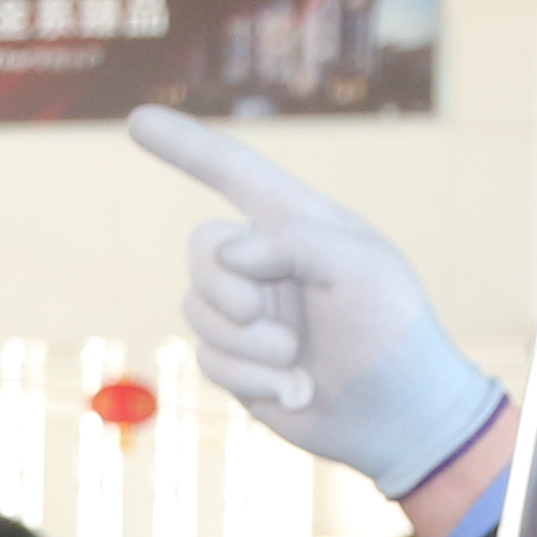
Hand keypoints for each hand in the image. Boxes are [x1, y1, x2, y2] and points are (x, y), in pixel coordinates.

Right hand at [127, 107, 506, 493]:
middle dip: (227, 289)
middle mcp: (266, 260)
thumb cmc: (393, 332)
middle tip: (274, 323)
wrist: (400, 417)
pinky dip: (250, 379)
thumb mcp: (362, 269)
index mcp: (298, 221)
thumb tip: (228, 255)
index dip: (185, 146)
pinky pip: (207, 358)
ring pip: (196, 310)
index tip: (137, 120)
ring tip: (298, 361)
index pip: (233, 171)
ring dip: (248, 345)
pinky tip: (296, 391)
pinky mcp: (238, 361)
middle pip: (200, 249)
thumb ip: (295, 242)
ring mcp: (248, 312)